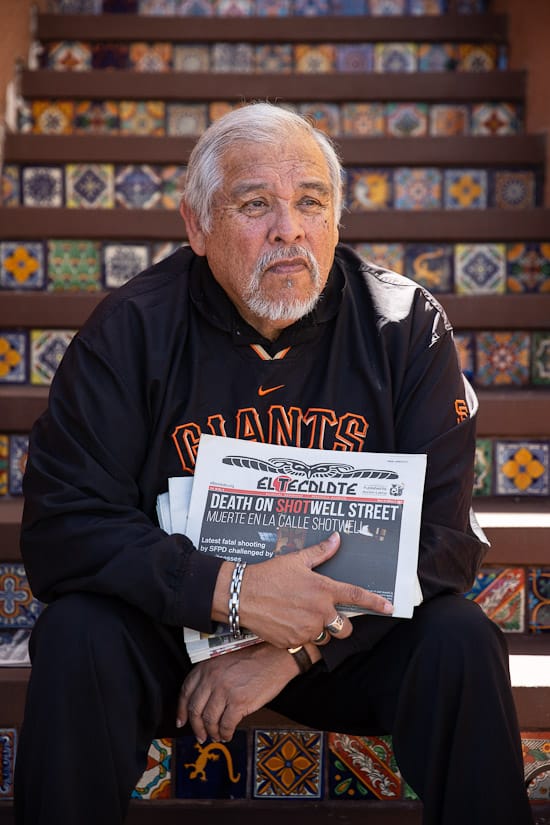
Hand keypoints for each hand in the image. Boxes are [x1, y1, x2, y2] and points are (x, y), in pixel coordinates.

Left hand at [177, 643, 300, 742]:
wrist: (276, 656)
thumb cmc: (255, 657)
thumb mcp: (225, 660)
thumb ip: (212, 677)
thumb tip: (205, 702)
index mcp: (207, 667)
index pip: (186, 692)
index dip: (182, 710)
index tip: (181, 721)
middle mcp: (212, 678)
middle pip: (195, 709)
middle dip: (196, 727)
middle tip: (200, 736)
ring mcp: (225, 691)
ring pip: (209, 720)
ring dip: (212, 732)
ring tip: (216, 736)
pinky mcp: (239, 702)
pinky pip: (226, 725)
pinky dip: (225, 733)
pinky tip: (228, 735)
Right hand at [212, 532, 392, 649]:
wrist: (241, 594)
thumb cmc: (268, 574)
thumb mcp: (295, 560)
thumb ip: (320, 552)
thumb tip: (336, 539)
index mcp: (323, 590)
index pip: (356, 596)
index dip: (376, 603)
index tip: (390, 608)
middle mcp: (319, 612)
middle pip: (344, 628)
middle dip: (339, 624)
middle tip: (324, 614)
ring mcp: (306, 630)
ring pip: (325, 637)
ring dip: (319, 630)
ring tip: (301, 615)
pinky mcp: (293, 642)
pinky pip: (305, 643)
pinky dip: (300, 635)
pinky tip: (287, 621)